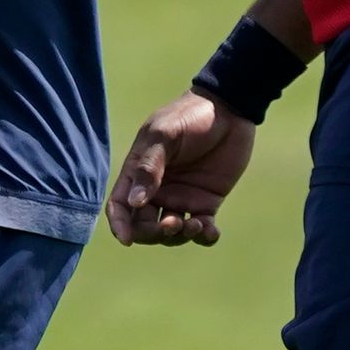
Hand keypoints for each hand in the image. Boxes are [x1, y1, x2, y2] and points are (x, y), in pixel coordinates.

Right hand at [107, 92, 254, 246]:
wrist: (229, 109)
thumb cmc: (190, 116)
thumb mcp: (165, 135)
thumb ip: (149, 167)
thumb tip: (134, 203)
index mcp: (138, 173)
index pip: (121, 206)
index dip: (120, 225)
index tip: (126, 240)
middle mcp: (157, 190)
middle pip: (143, 226)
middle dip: (153, 234)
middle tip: (173, 224)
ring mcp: (182, 197)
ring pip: (171, 232)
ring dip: (179, 236)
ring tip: (195, 225)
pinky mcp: (206, 202)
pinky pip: (201, 229)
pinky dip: (204, 237)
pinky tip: (210, 231)